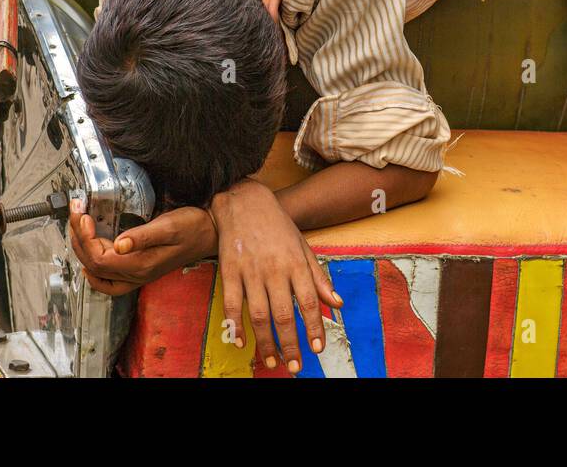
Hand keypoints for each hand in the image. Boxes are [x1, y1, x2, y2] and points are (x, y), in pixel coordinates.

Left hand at [68, 198, 215, 295]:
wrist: (210, 234)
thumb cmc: (192, 227)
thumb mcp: (169, 226)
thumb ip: (143, 236)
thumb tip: (118, 245)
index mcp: (140, 264)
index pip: (99, 257)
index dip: (85, 237)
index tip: (83, 214)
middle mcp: (136, 274)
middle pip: (94, 264)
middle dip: (79, 238)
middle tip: (76, 213)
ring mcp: (137, 275)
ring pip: (98, 271)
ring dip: (83, 250)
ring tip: (78, 227)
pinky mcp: (140, 269)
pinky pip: (109, 281)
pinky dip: (95, 272)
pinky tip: (89, 262)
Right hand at [210, 179, 341, 372]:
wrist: (244, 201)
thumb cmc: (277, 225)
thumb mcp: (303, 247)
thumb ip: (318, 277)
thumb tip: (337, 304)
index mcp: (295, 263)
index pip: (308, 301)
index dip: (313, 327)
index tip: (317, 349)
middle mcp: (274, 269)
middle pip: (283, 314)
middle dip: (291, 344)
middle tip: (295, 366)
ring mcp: (250, 271)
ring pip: (258, 314)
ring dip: (266, 342)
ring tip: (273, 360)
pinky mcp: (229, 271)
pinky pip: (231, 304)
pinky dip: (236, 325)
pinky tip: (242, 342)